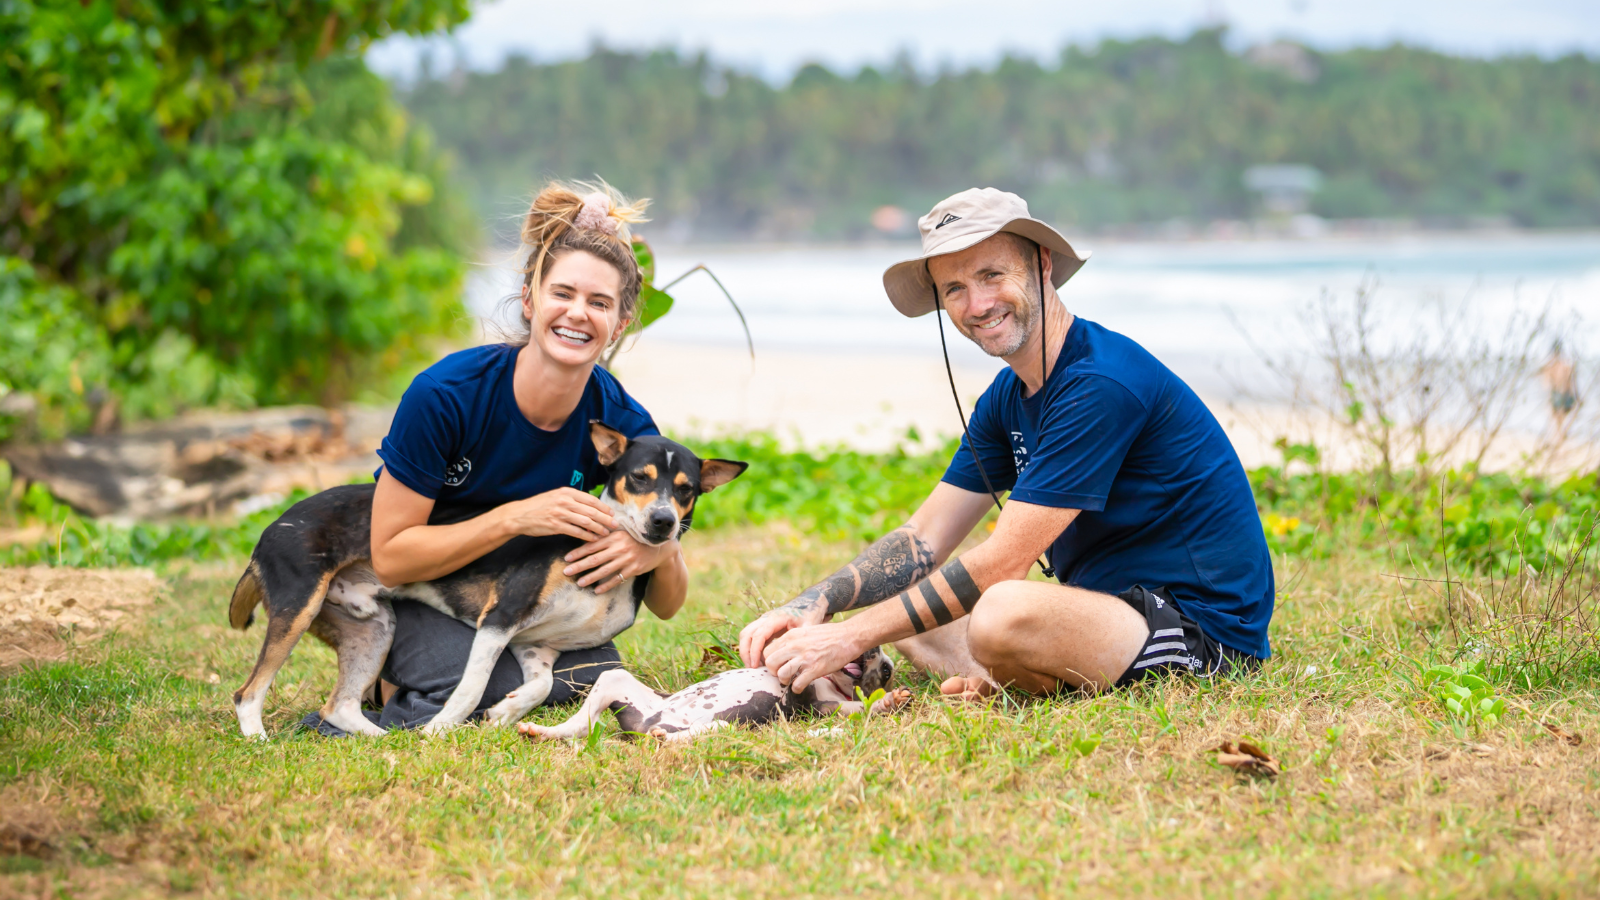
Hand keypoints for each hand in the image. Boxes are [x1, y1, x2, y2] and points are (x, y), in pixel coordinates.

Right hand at [501, 488, 613, 541]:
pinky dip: (587, 536)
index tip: (612, 513)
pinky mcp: (556, 526)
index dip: (603, 507)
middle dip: (605, 519)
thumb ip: (572, 500)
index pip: (590, 499)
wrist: (519, 515)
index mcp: (566, 492)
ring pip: (586, 522)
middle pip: (592, 510)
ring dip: (599, 529)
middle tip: (615, 525)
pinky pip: (576, 532)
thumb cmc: (539, 506)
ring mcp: (560, 513)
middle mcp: (565, 501)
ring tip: (606, 533)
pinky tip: (593, 539)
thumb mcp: (555, 496)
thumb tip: (590, 507)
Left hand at [563, 531, 677, 592]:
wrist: (657, 547)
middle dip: (579, 566)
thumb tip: (586, 535)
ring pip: (605, 570)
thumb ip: (605, 536)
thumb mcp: (621, 533)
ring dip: (590, 577)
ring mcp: (627, 559)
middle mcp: (619, 548)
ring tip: (579, 583)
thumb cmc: (634, 539)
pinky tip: (597, 590)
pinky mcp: (634, 569)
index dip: (578, 552)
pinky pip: (617, 578)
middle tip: (566, 572)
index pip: (592, 545)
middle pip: (595, 559)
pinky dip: (607, 585)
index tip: (567, 558)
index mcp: (614, 537)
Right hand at [738, 596, 827, 667]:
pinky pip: (751, 637)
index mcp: (776, 618)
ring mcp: (763, 622)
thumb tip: (792, 658)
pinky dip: (751, 649)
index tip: (755, 665)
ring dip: (746, 651)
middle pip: (746, 634)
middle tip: (752, 668)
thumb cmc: (809, 616)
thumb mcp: (808, 627)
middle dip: (746, 652)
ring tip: (754, 666)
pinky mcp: (763, 627)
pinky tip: (760, 661)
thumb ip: (800, 641)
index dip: (755, 650)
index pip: (759, 634)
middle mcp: (766, 618)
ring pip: (746, 635)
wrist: (809, 605)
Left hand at [762, 621, 864, 693]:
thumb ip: (792, 640)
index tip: (778, 665)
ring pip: (781, 674)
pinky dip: (797, 688)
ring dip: (785, 681)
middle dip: (774, 672)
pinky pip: (797, 684)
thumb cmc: (829, 634)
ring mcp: (805, 658)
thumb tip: (781, 652)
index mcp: (791, 636)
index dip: (770, 661)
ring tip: (792, 680)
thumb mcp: (805, 631)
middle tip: (782, 674)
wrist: (848, 636)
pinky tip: (801, 685)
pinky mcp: (815, 669)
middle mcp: (795, 646)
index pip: (767, 651)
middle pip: (770, 663)